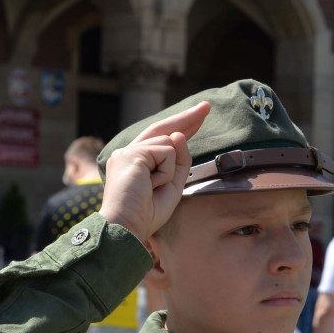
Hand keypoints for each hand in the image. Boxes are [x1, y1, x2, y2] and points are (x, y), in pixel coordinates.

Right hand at [100, 101, 210, 240]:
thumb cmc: (146, 214)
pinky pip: (165, 152)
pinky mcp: (132, 153)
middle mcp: (129, 153)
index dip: (181, 128)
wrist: (126, 226)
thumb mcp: (171, 186)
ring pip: (169, 144)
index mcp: (136, 163)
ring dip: (169, 170)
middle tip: (207, 106)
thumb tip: (180, 135)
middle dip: (188, 117)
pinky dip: (165, 171)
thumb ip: (178, 163)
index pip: (162, 139)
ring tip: (153, 188)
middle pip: (164, 128)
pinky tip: (151, 184)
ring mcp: (128, 151)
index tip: (197, 118)